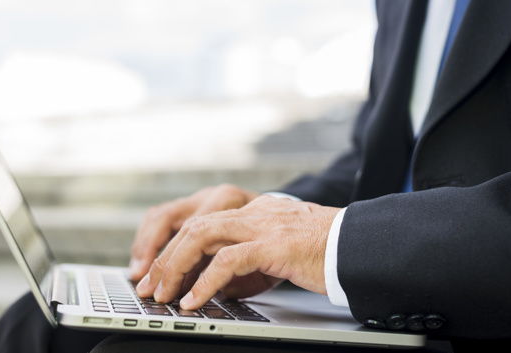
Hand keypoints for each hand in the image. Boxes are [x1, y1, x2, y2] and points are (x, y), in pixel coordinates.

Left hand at [135, 195, 339, 309]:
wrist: (360, 243)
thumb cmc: (324, 250)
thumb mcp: (279, 252)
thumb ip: (248, 261)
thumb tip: (220, 286)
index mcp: (253, 211)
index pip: (202, 222)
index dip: (175, 247)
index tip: (158, 272)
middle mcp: (253, 213)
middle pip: (194, 225)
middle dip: (165, 256)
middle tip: (150, 285)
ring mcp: (262, 225)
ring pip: (203, 236)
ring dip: (176, 266)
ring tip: (163, 293)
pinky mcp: (274, 244)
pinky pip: (228, 260)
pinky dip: (206, 281)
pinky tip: (195, 299)